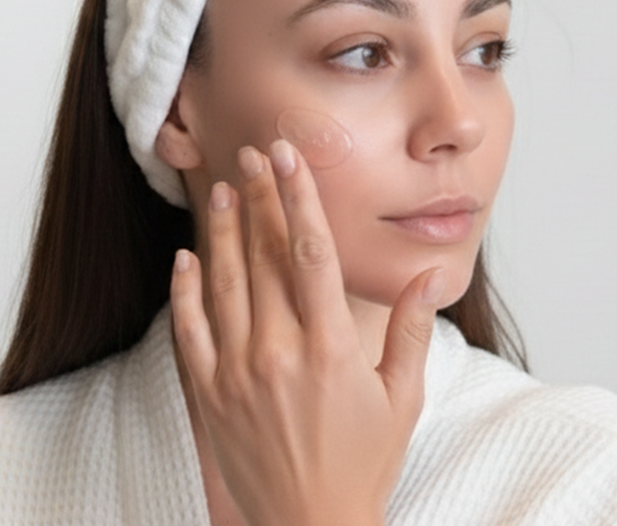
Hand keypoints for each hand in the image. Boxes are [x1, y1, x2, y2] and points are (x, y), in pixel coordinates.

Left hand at [170, 139, 445, 525]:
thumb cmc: (364, 461)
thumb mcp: (402, 396)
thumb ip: (413, 328)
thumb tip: (431, 274)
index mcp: (331, 347)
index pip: (312, 253)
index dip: (299, 198)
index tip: (289, 159)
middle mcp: (280, 351)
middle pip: (265, 256)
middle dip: (259, 198)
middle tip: (252, 155)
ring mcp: (238, 372)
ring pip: (226, 283)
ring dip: (223, 231)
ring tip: (223, 189)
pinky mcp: (210, 393)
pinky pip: (190, 330)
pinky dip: (185, 290)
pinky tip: (187, 256)